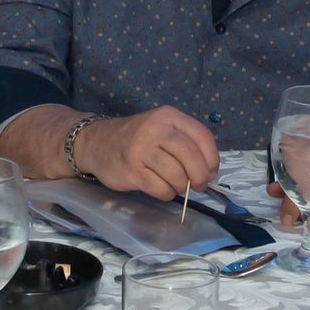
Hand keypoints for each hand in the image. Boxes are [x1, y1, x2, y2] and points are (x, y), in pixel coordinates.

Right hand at [75, 105, 219, 199]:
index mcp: (168, 116)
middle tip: (200, 185)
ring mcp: (141, 149)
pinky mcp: (131, 170)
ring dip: (183, 186)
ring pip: (177, 175)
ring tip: (178, 186)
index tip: (212, 171)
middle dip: (201, 176)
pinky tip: (163, 189)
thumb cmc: (137, 138)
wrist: (97, 142)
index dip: (212, 158)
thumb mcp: (162, 127)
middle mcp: (155, 129)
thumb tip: (209, 169)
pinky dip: (167, 193)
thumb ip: (185, 141)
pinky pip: (160, 188)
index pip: (201, 135)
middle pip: (190, 156)